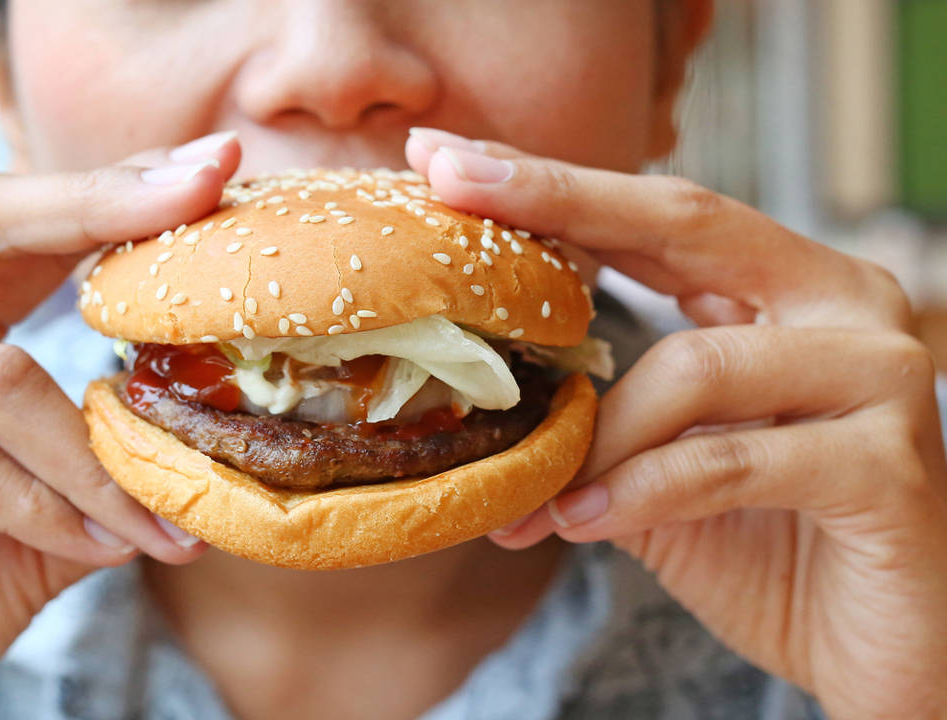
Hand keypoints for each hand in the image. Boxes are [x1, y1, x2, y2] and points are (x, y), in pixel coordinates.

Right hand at [0, 132, 240, 719]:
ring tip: (161, 518)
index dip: (110, 186)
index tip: (214, 163)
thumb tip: (218, 429)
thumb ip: (103, 452)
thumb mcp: (42, 507)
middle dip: (99, 206)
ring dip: (94, 456)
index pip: (9, 218)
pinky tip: (95, 547)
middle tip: (200, 192)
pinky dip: (42, 510)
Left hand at [406, 128, 946, 719]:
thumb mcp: (668, 468)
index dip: (554, 181)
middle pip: (686, 223)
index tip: (446, 156)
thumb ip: (600, 419)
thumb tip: (473, 398)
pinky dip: (637, 493)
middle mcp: (846, 308)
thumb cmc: (773, 548)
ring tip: (527, 492)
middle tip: (449, 180)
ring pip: (695, 365)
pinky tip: (580, 523)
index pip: (661, 216)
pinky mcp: (888, 467)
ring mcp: (879, 379)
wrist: (886, 654)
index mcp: (793, 291)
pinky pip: (726, 461)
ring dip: (592, 435)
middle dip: (557, 198)